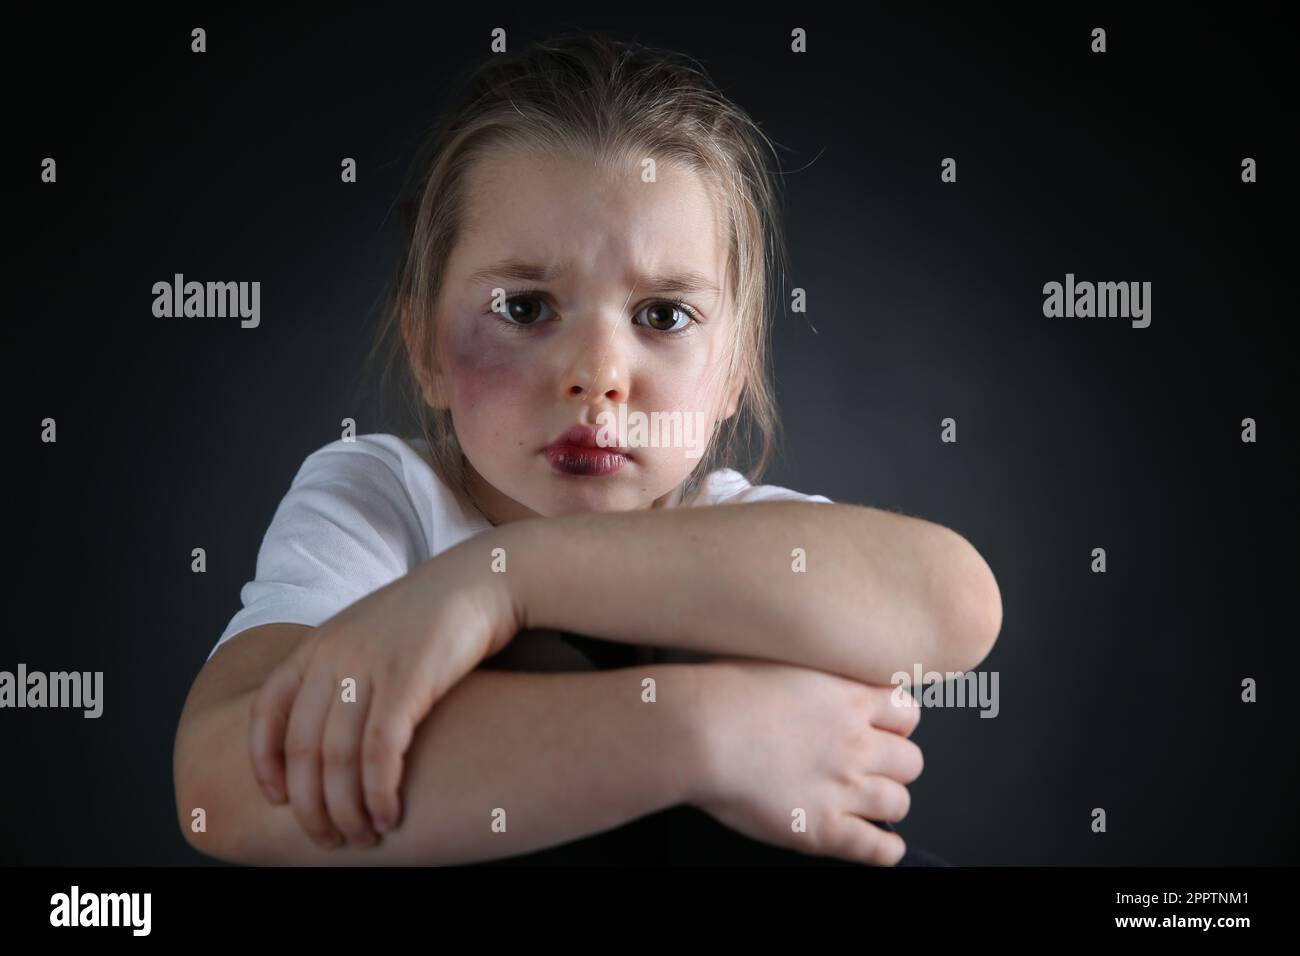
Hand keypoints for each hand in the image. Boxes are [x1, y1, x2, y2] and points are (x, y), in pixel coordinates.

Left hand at [248, 540, 517, 848]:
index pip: (264, 713)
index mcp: (316, 644)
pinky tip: (390, 815)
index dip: (264, 763)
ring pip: (338, 759)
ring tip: (363, 837)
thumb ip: (343, 671)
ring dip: (347, 810)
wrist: (484, 581)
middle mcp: (332, 656)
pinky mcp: (407, 681)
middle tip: (328, 838)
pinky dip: (379, 793)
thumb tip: (332, 730)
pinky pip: (379, 754)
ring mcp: (368, 667)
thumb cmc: (433, 615)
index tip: (279, 799)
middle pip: (301, 748)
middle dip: (310, 805)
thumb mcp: (371, 634)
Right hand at [690, 656, 923, 864]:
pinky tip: (880, 846)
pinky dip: (885, 850)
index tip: (880, 728)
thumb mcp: (777, 654)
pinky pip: (877, 848)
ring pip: (899, 802)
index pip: (907, 713)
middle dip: (893, 764)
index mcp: (849, 697)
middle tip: (868, 766)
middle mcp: (856, 743)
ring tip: (865, 802)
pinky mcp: (823, 829)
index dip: (895, 723)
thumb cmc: (723, 690)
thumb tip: (809, 670)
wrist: (699, 731)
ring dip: (886, 802)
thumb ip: (809, 666)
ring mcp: (843, 788)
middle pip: (911, 760)